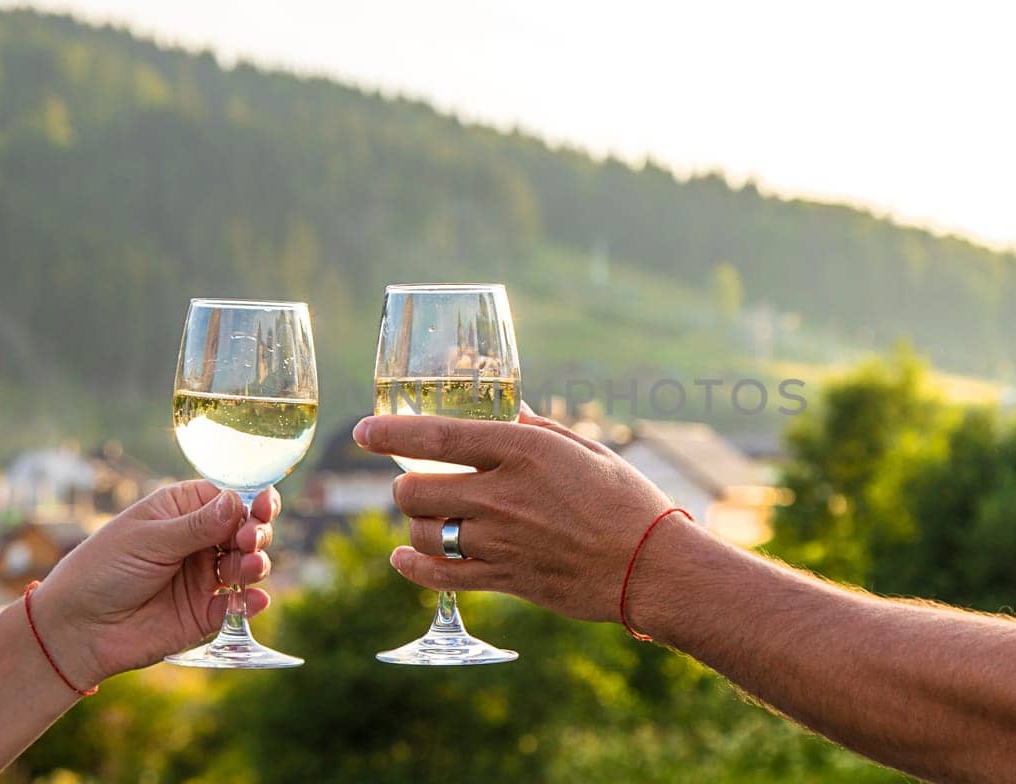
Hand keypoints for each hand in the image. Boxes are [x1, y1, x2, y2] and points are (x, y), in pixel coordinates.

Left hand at [28, 480, 276, 686]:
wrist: (77, 629)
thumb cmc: (102, 571)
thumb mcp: (148, 541)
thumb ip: (197, 526)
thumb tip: (238, 501)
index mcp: (182, 511)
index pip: (230, 499)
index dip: (252, 502)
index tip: (264, 508)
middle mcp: (199, 541)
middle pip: (246, 530)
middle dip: (256, 533)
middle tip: (249, 541)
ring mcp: (204, 577)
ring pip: (248, 565)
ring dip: (257, 565)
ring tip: (250, 569)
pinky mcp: (206, 612)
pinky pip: (239, 605)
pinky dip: (251, 602)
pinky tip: (254, 600)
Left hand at [354, 406, 675, 622]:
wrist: (652, 566)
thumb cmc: (626, 500)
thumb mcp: (583, 449)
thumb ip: (535, 430)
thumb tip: (506, 412)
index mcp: (522, 451)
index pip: (435, 437)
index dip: (390, 433)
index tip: (363, 431)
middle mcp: (502, 495)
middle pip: (414, 490)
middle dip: (405, 486)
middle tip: (416, 484)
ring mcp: (499, 541)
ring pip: (421, 533)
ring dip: (414, 525)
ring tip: (428, 519)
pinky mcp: (504, 578)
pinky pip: (439, 576)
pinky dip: (412, 568)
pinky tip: (404, 560)